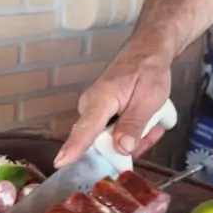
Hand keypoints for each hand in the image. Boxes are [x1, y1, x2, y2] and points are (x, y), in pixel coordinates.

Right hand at [54, 46, 171, 167]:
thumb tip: (122, 148)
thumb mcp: (148, 99)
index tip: (60, 162)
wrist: (147, 50)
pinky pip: (113, 134)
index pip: (84, 128)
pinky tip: (147, 122)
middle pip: (101, 143)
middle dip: (129, 145)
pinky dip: (132, 132)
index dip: (74, 147)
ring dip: (134, 138)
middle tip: (152, 131)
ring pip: (111, 141)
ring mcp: (94, 112)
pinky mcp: (100, 115)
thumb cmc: (148, 71)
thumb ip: (134, 124)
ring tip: (153, 123)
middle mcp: (90, 108)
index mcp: (100, 100)